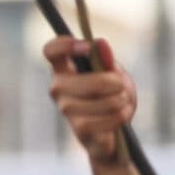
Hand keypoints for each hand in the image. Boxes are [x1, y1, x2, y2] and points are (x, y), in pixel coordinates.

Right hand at [42, 35, 138, 170]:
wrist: (114, 132)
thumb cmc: (111, 96)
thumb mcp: (114, 74)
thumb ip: (106, 60)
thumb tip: (100, 43)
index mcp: (64, 69)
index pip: (51, 51)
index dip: (65, 45)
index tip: (86, 47)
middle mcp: (59, 88)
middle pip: (88, 81)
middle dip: (113, 83)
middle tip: (120, 86)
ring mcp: (67, 110)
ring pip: (103, 102)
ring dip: (120, 101)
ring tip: (122, 102)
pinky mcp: (80, 129)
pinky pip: (107, 119)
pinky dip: (121, 116)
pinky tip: (122, 114)